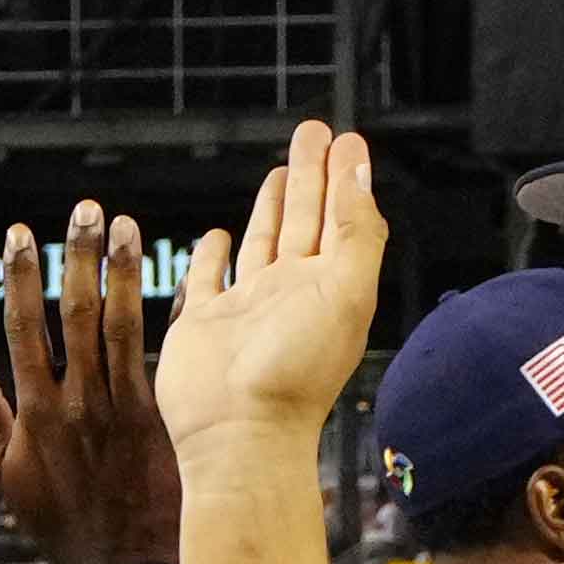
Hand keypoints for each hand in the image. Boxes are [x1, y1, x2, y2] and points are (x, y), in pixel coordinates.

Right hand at [0, 205, 183, 563]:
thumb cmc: (61, 525)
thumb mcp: (7, 475)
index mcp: (37, 409)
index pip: (23, 327)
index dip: (21, 277)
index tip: (21, 232)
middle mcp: (80, 401)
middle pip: (76, 314)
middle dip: (77, 257)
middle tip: (84, 209)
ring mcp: (125, 409)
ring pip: (124, 327)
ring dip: (124, 273)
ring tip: (126, 226)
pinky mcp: (165, 420)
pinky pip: (170, 358)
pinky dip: (179, 316)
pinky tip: (190, 275)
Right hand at [152, 122, 383, 480]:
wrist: (239, 433)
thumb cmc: (296, 372)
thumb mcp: (346, 292)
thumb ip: (357, 231)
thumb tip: (359, 171)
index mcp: (330, 286)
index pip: (342, 217)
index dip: (345, 176)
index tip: (348, 138)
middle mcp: (291, 293)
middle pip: (305, 219)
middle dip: (310, 173)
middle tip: (313, 130)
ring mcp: (247, 307)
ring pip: (263, 241)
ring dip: (273, 206)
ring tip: (281, 170)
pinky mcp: (204, 321)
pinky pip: (209, 277)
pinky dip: (214, 254)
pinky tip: (218, 235)